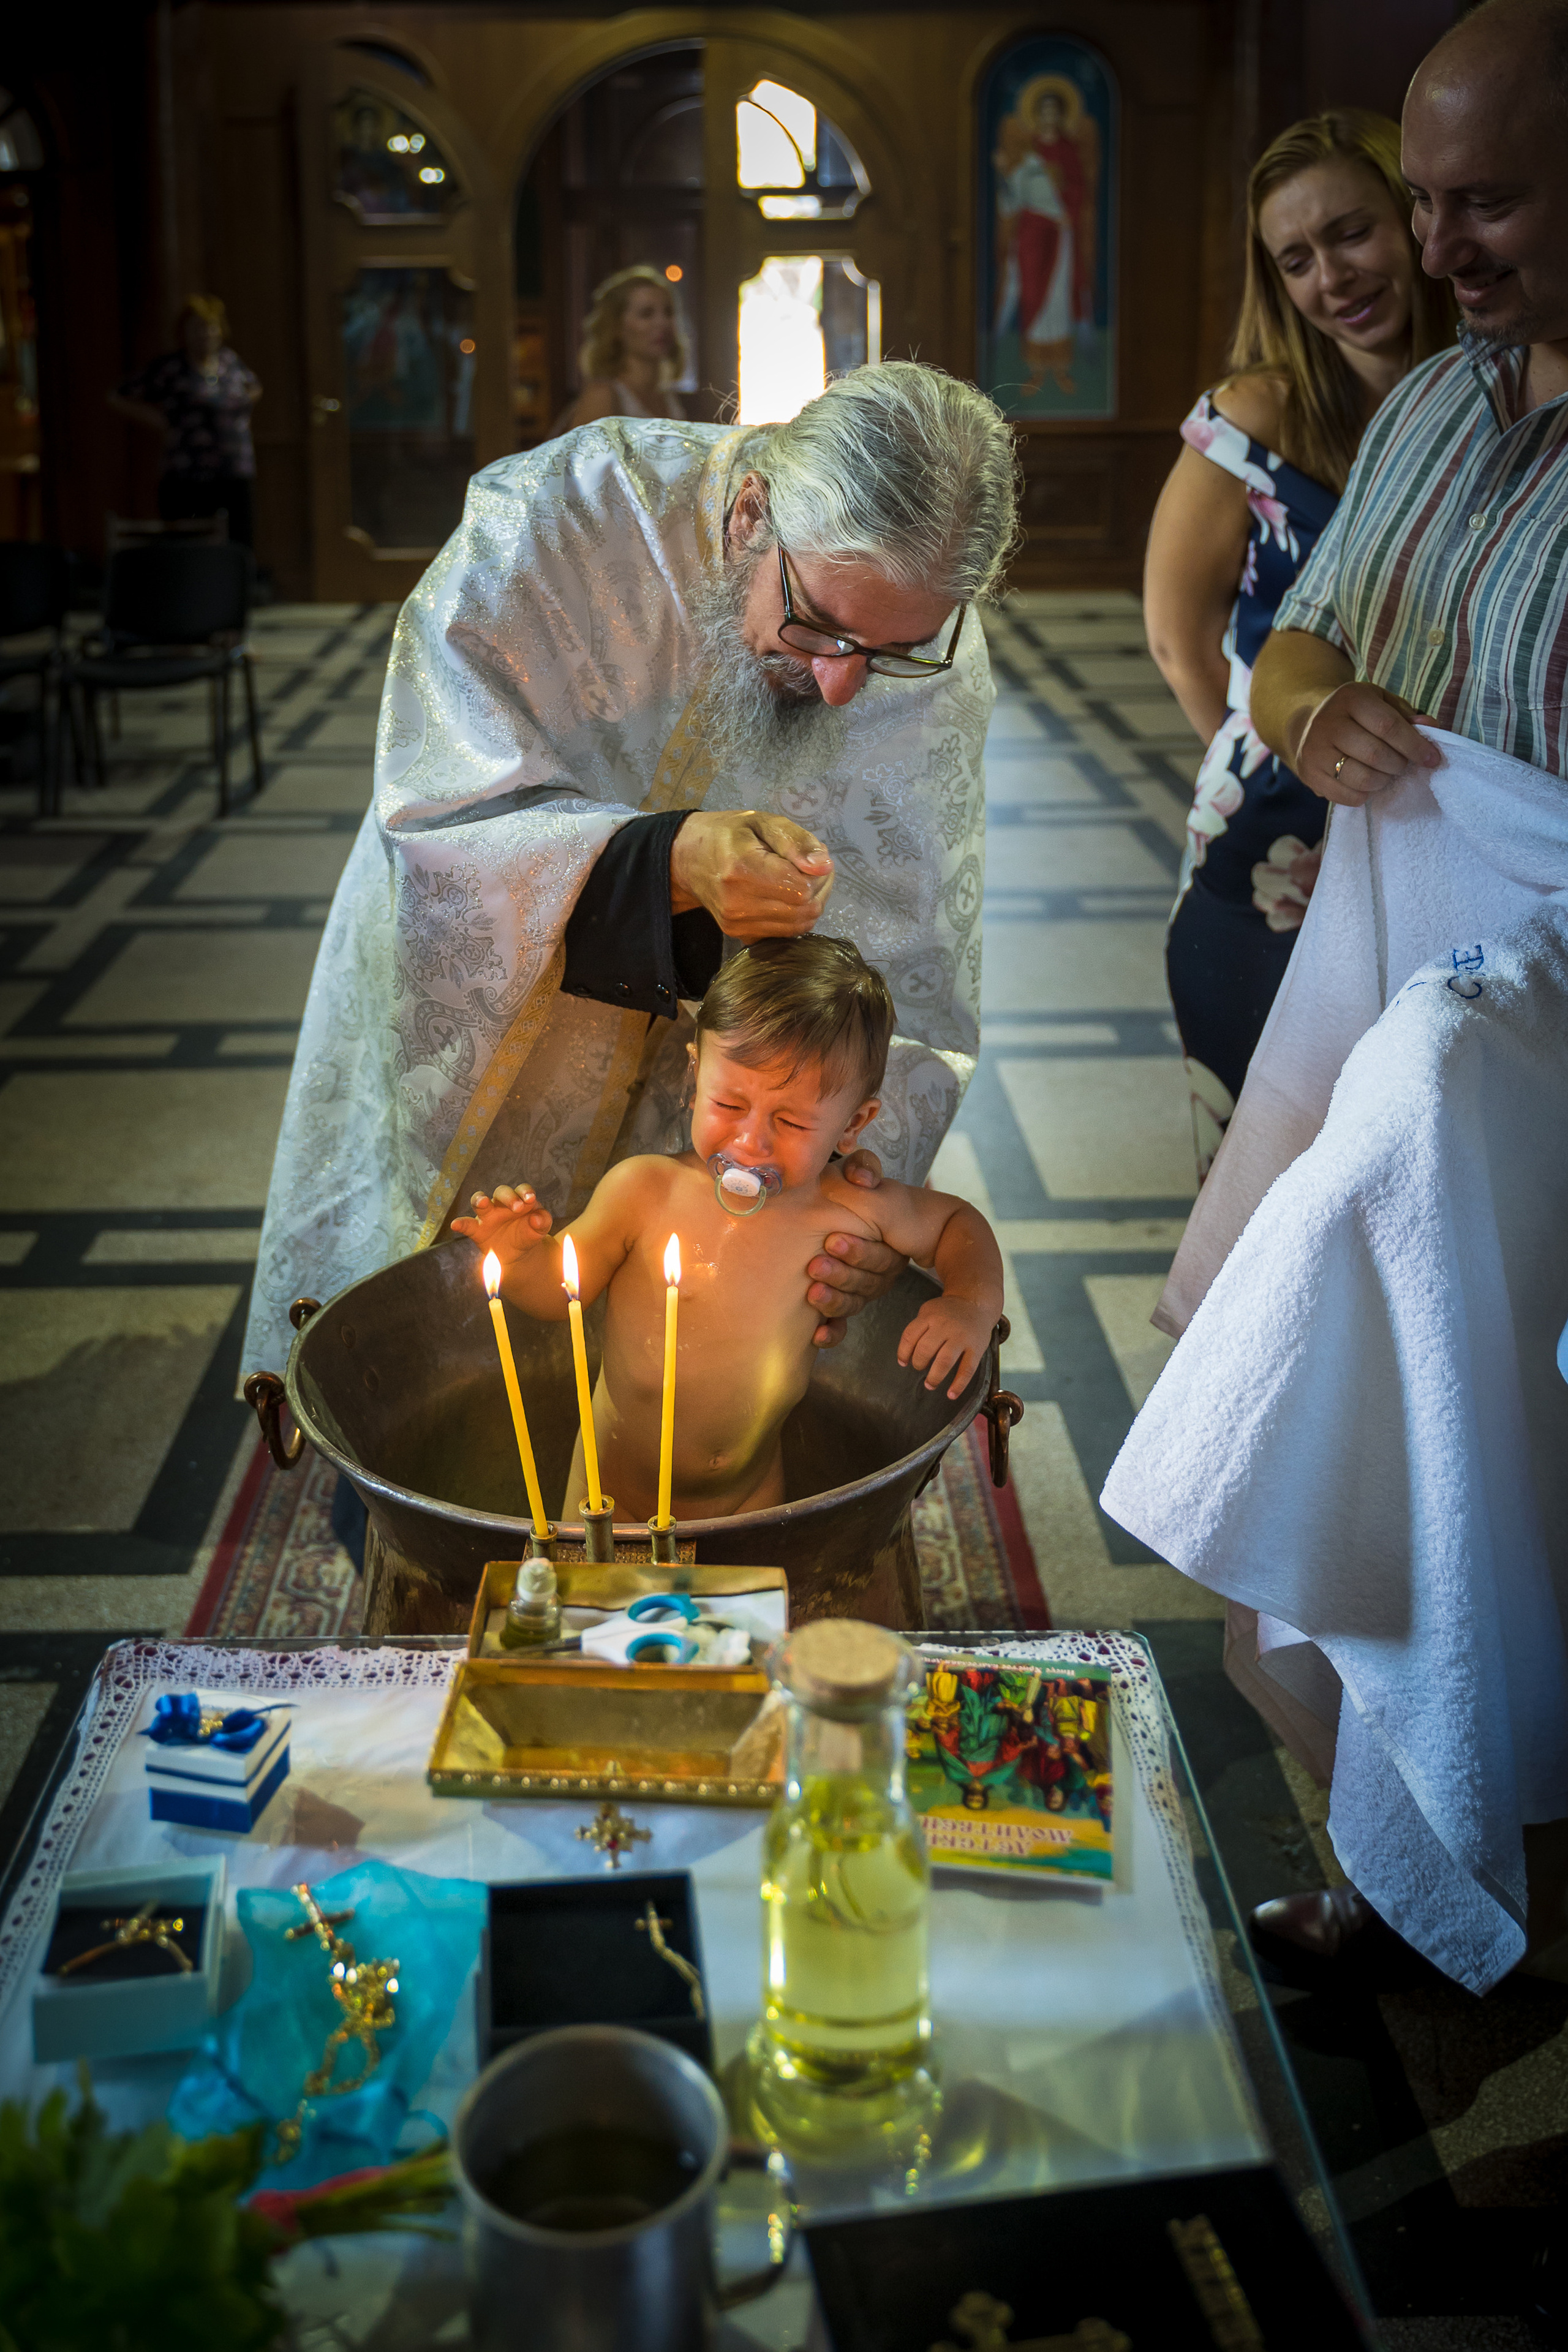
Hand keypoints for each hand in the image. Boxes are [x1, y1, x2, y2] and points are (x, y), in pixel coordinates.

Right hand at [450, 1183, 552, 1268]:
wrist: (519, 1253)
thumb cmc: (530, 1233)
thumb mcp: (540, 1229)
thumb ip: (543, 1221)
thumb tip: (536, 1218)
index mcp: (520, 1200)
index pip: (522, 1190)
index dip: (525, 1192)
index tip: (530, 1199)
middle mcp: (502, 1204)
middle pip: (501, 1192)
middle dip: (508, 1197)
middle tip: (517, 1207)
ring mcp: (488, 1215)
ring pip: (480, 1201)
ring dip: (480, 1200)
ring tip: (483, 1203)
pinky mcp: (477, 1230)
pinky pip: (467, 1224)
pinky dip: (460, 1223)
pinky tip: (455, 1225)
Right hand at [670, 809, 832, 938]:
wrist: (689, 859)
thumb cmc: (728, 834)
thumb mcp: (763, 822)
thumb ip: (796, 841)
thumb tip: (824, 866)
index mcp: (743, 869)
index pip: (803, 888)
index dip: (816, 875)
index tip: (808, 859)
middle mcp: (738, 903)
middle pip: (805, 910)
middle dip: (818, 890)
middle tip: (808, 869)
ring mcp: (737, 923)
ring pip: (799, 926)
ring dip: (809, 905)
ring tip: (798, 881)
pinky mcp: (739, 935)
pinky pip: (784, 934)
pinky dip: (793, 917)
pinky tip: (784, 897)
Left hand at [808, 1155, 905, 1346]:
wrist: (836, 1213)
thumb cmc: (849, 1193)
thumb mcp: (857, 1174)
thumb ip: (863, 1168)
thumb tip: (863, 1180)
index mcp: (885, 1246)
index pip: (880, 1257)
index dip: (859, 1251)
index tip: (832, 1239)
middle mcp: (875, 1273)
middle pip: (866, 1284)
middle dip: (841, 1275)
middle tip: (815, 1265)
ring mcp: (858, 1292)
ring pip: (852, 1305)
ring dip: (833, 1301)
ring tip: (812, 1293)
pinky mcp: (839, 1308)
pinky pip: (840, 1327)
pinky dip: (831, 1333)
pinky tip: (816, 1335)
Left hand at [897, 1295, 993, 1399]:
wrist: (976, 1303)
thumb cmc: (948, 1311)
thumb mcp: (929, 1311)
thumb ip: (918, 1328)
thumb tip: (906, 1356)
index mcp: (930, 1316)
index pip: (910, 1336)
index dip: (903, 1352)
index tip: (903, 1362)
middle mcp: (945, 1326)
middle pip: (925, 1349)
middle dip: (918, 1363)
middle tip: (919, 1368)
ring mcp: (961, 1337)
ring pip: (945, 1361)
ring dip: (935, 1377)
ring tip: (929, 1384)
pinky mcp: (976, 1348)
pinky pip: (967, 1369)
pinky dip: (959, 1384)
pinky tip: (951, 1394)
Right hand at [1295, 683, 1438, 805]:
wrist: (1309, 725)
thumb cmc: (1356, 715)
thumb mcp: (1382, 704)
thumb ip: (1407, 716)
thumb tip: (1431, 727)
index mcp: (1351, 698)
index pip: (1388, 725)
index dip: (1414, 745)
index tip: (1432, 759)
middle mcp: (1328, 722)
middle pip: (1375, 754)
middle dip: (1398, 765)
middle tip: (1402, 765)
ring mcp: (1315, 750)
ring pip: (1362, 778)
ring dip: (1383, 781)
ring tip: (1385, 774)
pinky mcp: (1309, 774)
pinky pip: (1346, 796)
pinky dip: (1365, 794)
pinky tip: (1366, 784)